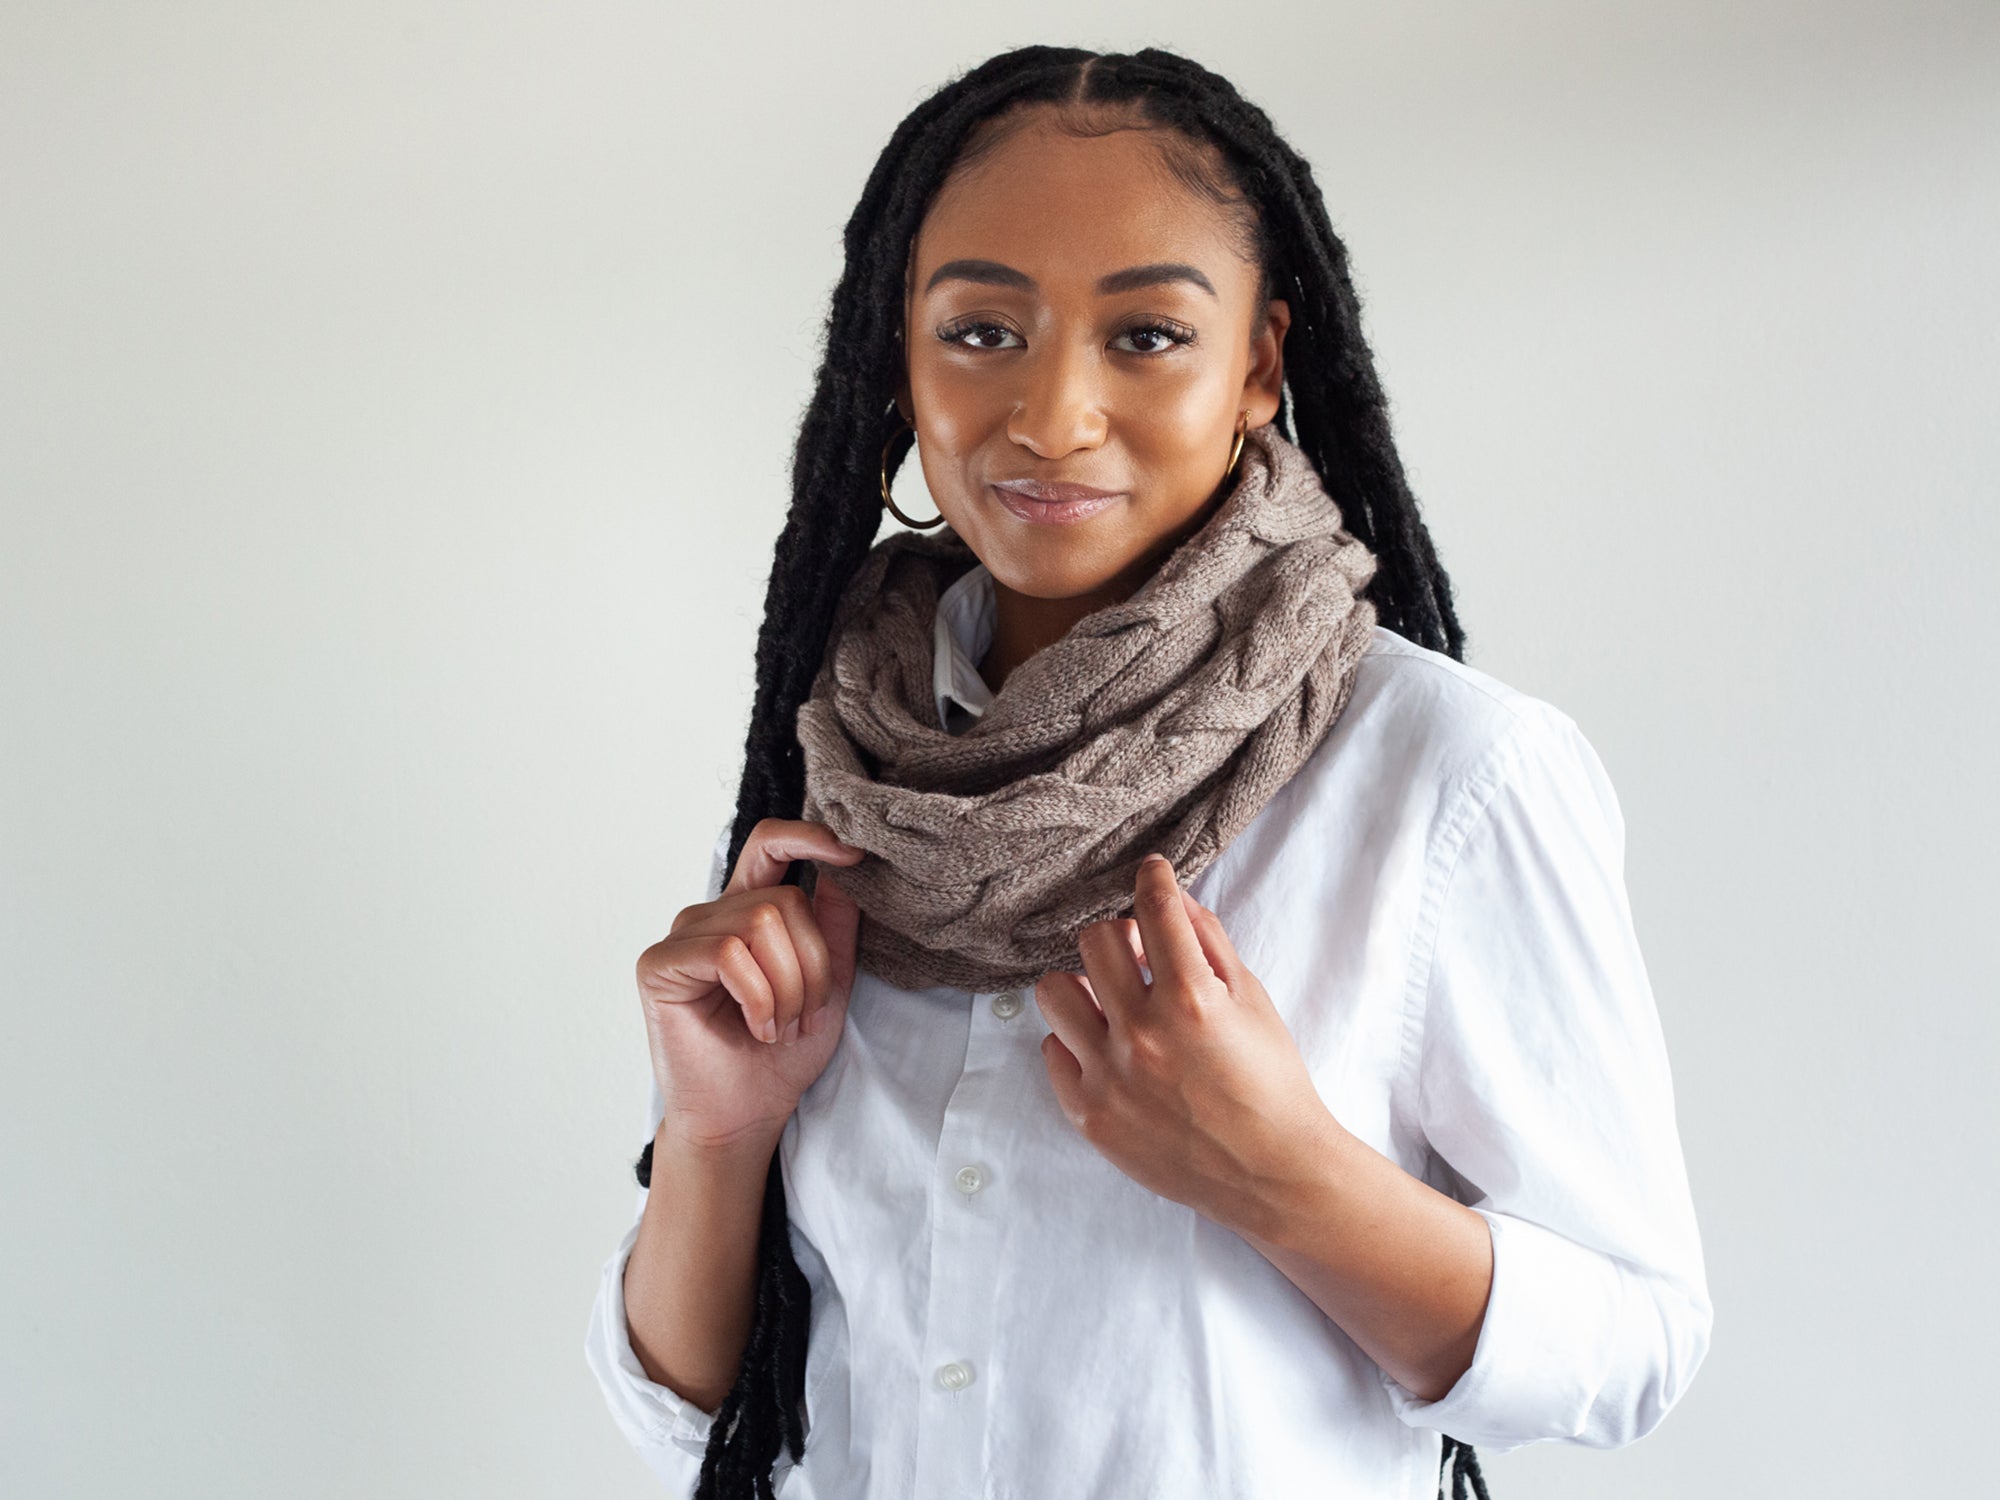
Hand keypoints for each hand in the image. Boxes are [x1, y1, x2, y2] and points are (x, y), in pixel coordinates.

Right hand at [635, 818, 863, 1152]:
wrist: (744, 1117)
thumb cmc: (781, 1056)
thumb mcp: (829, 985)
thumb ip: (836, 926)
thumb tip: (848, 866)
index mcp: (749, 911)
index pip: (771, 844)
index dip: (811, 835)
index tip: (853, 853)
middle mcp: (712, 915)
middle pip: (785, 899)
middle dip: (813, 966)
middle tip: (804, 1017)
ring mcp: (682, 937)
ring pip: (761, 922)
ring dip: (788, 987)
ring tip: (780, 1027)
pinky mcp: (659, 965)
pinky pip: (729, 953)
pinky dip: (758, 997)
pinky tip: (757, 1028)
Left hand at [1034, 854, 1333, 1238]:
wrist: (1271, 1173)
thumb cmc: (1270, 1084)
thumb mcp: (1253, 1001)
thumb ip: (1209, 942)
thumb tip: (1173, 896)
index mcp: (1191, 1000)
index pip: (1153, 909)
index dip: (1153, 878)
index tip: (1150, 872)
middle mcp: (1142, 1035)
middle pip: (1093, 941)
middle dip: (1118, 935)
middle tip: (1138, 951)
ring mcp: (1109, 1077)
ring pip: (1054, 991)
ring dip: (1083, 985)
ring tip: (1110, 1001)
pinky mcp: (1090, 1114)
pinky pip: (1052, 1052)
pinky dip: (1077, 1043)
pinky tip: (1110, 1049)